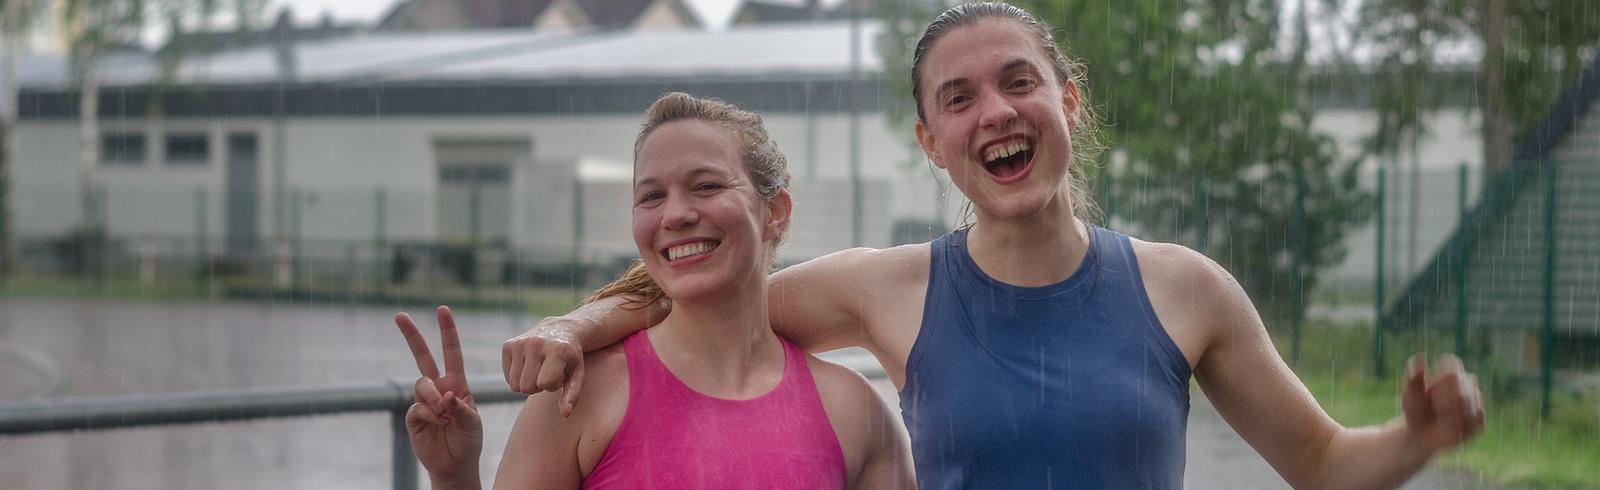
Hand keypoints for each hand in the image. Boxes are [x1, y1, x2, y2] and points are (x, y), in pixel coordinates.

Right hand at [396, 306, 482, 483]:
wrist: (455, 464)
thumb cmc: (469, 440)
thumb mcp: (473, 423)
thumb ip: (462, 408)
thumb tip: (446, 394)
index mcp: (457, 383)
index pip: (451, 352)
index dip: (447, 331)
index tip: (442, 310)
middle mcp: (438, 387)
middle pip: (422, 356)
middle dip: (412, 336)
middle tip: (399, 315)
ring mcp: (424, 401)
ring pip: (422, 384)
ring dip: (434, 398)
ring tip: (445, 415)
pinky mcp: (413, 416)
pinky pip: (417, 407)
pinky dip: (430, 414)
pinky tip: (438, 423)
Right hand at [501, 316, 585, 415]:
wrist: (561, 330)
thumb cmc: (571, 358)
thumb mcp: (577, 374)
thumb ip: (572, 395)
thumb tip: (565, 414)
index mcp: (556, 350)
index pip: (544, 384)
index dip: (553, 385)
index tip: (560, 375)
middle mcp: (536, 344)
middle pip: (527, 387)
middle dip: (538, 386)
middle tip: (548, 374)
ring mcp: (520, 343)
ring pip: (515, 385)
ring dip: (527, 383)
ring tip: (539, 370)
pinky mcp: (508, 345)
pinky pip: (507, 377)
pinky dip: (517, 376)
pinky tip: (529, 365)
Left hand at [1400, 353, 1484, 452]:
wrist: (1420, 435)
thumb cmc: (1415, 410)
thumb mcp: (1410, 394)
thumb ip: (1414, 377)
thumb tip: (1420, 356)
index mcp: (1450, 372)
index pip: (1453, 366)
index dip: (1442, 380)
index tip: (1430, 390)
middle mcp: (1467, 384)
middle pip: (1461, 388)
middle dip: (1444, 402)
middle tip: (1434, 408)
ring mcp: (1476, 402)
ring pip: (1470, 405)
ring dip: (1450, 415)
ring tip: (1440, 419)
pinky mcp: (1480, 421)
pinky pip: (1474, 422)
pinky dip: (1459, 427)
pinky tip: (1449, 428)